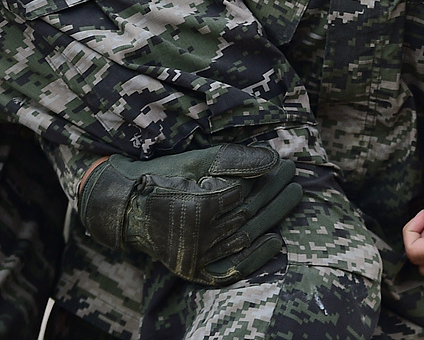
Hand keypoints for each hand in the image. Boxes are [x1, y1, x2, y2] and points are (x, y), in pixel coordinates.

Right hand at [78, 144, 302, 285]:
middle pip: (248, 213)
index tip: (280, 162)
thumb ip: (235, 159)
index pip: (242, 192)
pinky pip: (231, 269)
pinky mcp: (194, 269)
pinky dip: (255, 257)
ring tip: (294, 193)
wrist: (127, 207)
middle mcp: (198, 238)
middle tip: (294, 172)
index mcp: (197, 207)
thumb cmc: (163, 175)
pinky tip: (276, 240)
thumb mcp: (197, 159)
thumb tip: (273, 157)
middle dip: (274, 190)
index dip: (263, 176)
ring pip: (245, 236)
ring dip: (273, 215)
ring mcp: (197, 257)